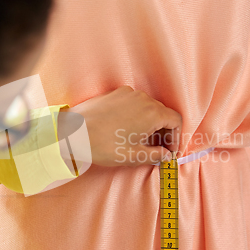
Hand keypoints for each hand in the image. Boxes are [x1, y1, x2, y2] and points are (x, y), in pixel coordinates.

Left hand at [58, 86, 181, 166]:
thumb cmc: (102, 145)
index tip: (170, 151)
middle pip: (163, 113)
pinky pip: (134, 103)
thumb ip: (155, 155)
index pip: (176, 120)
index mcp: (152, 113)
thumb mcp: (132, 156)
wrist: (73, 132)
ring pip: (149, 107)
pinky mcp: (116, 93)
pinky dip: (137, 115)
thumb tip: (166, 156)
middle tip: (158, 149)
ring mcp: (128, 94)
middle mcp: (143, 99)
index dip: (176, 138)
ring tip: (141, 140)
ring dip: (150, 123)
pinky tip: (127, 129)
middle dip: (164, 132)